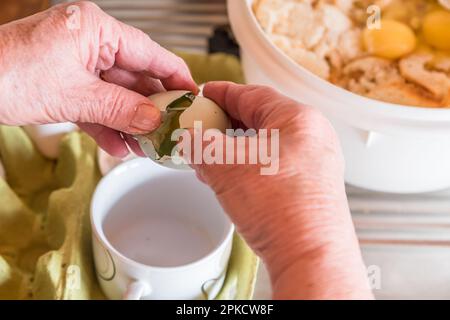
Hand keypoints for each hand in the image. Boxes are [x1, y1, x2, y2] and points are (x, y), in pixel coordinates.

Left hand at [0, 1, 196, 156]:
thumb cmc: (5, 74)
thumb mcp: (74, 96)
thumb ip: (120, 109)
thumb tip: (154, 121)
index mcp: (95, 29)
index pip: (149, 52)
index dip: (175, 75)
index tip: (193, 94)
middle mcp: (89, 42)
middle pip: (135, 76)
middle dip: (151, 107)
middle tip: (171, 128)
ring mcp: (77, 62)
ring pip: (116, 93)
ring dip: (130, 121)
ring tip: (146, 145)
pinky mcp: (65, 81)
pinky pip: (96, 103)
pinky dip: (106, 124)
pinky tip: (118, 145)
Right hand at [192, 82, 372, 298]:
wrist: (309, 256)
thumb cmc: (280, 207)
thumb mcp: (225, 166)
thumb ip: (200, 144)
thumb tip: (190, 139)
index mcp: (298, 119)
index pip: (252, 94)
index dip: (222, 93)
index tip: (204, 94)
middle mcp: (313, 137)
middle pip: (260, 119)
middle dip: (226, 125)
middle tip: (202, 128)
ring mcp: (315, 163)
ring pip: (266, 145)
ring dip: (235, 150)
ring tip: (210, 160)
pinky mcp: (311, 187)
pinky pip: (274, 166)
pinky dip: (249, 167)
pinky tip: (231, 179)